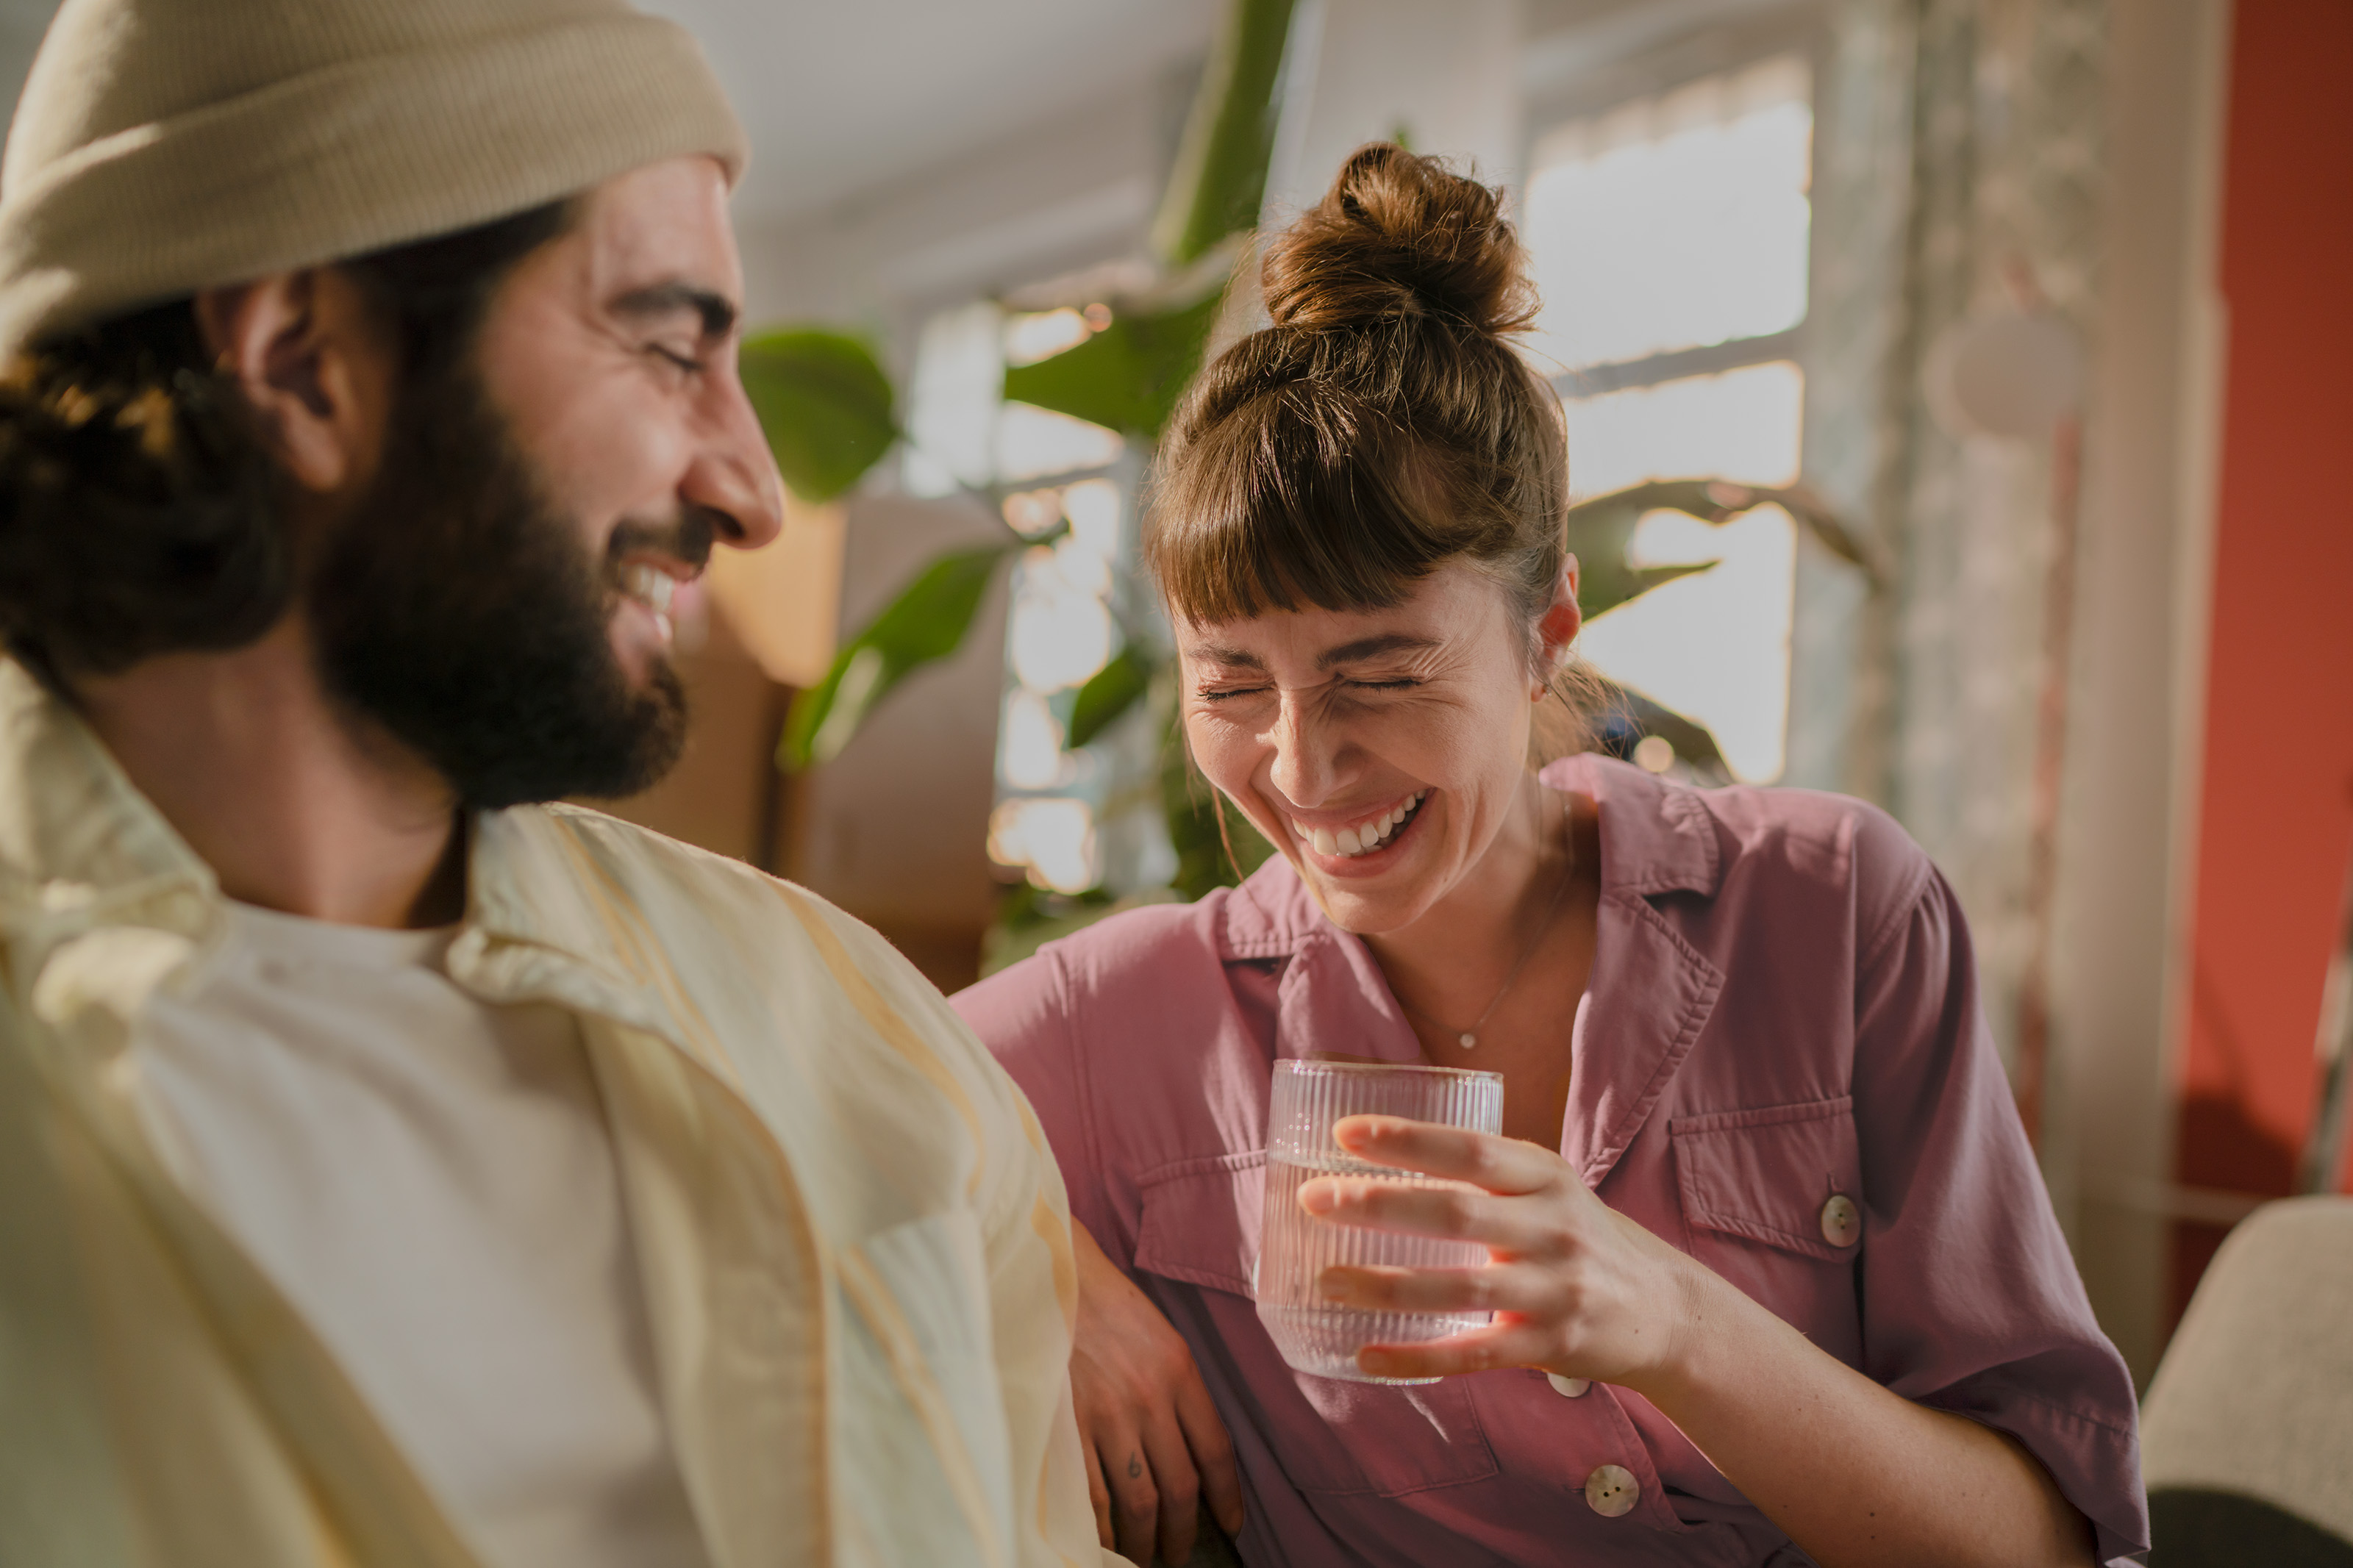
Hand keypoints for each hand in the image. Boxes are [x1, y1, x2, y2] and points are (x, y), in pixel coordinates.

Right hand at [1067, 1219, 1244, 1563]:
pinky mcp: (1067, 1426)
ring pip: (1137, 1501)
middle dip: (1183, 1533)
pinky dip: (1101, 1528)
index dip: (1228, 1498)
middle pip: (1179, 1487)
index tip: (1231, 1525)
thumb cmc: (1111, 1306)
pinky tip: (1106, 1542)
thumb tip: (1195, 1454)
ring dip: (1145, 1542)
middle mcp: (1149, 1399)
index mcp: (1180, 1373)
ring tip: (1146, 1558)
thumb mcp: (1164, 1339)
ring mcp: (1105, 1417)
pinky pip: (1090, 1495)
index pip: (1216, 1452)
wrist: (1052, 1279)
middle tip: (1180, 1556)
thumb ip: (1182, 1393)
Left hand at [1298, 1115, 1699, 1387]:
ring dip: (1384, 1285)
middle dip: (1379, 1204)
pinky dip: (1416, 1358)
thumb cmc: (1583, 1237)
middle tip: (1315, 1200)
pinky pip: (1472, 1354)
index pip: (1471, 1149)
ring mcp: (1552, 1291)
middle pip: (1456, 1212)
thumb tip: (1385, 1149)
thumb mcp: (1549, 1187)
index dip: (1407, 1139)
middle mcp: (1552, 1229)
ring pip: (1457, 1287)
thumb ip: (1485, 1170)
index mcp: (1546, 1177)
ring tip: (1325, 1280)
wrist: (1665, 1310)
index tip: (1344, 1133)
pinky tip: (1367, 1355)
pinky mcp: (1548, 1346)